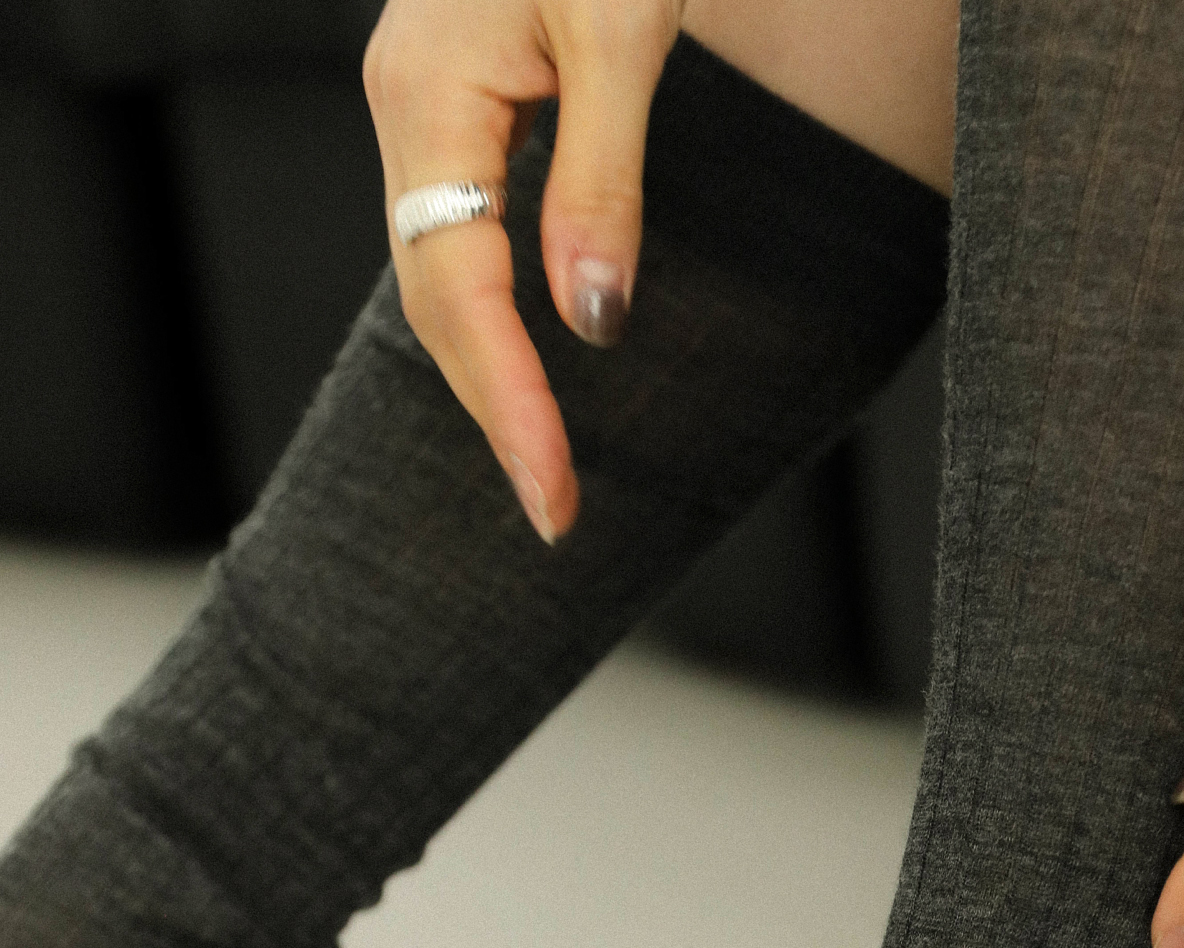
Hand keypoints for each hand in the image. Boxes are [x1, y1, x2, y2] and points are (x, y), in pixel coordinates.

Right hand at [364, 0, 685, 542]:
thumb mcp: (623, 30)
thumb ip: (603, 181)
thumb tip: (591, 325)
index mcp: (428, 92)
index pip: (457, 288)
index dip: (508, 401)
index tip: (554, 492)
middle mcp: (411, 109)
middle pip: (438, 299)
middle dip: (498, 413)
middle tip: (555, 514)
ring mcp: (430, 109)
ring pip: (445, 274)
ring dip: (494, 378)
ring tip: (543, 466)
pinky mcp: (464, 104)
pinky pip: (463, 236)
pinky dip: (496, 317)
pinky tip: (530, 369)